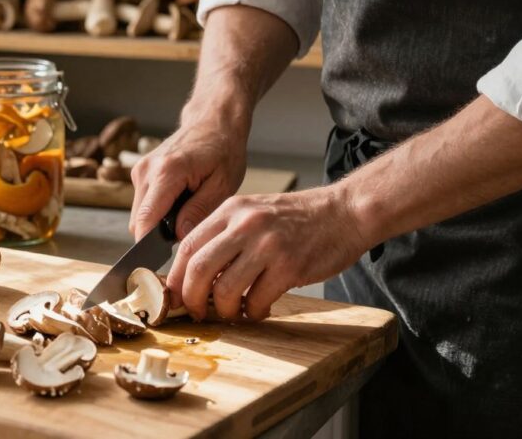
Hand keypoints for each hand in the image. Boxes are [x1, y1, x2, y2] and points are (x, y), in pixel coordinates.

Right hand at [129, 108, 247, 241]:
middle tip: (186, 242)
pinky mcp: (141, 173)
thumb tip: (179, 237)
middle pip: (139, 222)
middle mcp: (146, 171)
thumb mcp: (222, 184)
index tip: (162, 265)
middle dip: (157, 237)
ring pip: (139, 215)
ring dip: (157, 224)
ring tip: (186, 218)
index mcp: (166, 173)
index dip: (150, 247)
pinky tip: (180, 206)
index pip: (146, 220)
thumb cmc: (223, 149)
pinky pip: (143, 204)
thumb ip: (199, 212)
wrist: (213, 121)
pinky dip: (157, 212)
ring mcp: (140, 171)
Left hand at [166, 187, 370, 320]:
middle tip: (198, 311)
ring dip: (225, 310)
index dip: (176, 277)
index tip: (176, 295)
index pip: (187, 246)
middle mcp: (246, 224)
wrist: (345, 212)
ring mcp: (268, 245)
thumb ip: (224, 235)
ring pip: (225, 289)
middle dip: (192, 298)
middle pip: (199, 269)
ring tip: (233, 312)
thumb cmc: (298, 218)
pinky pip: (257, 300)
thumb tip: (193, 272)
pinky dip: (253, 312)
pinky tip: (259, 309)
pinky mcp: (290, 266)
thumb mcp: (253, 213)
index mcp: (231, 210)